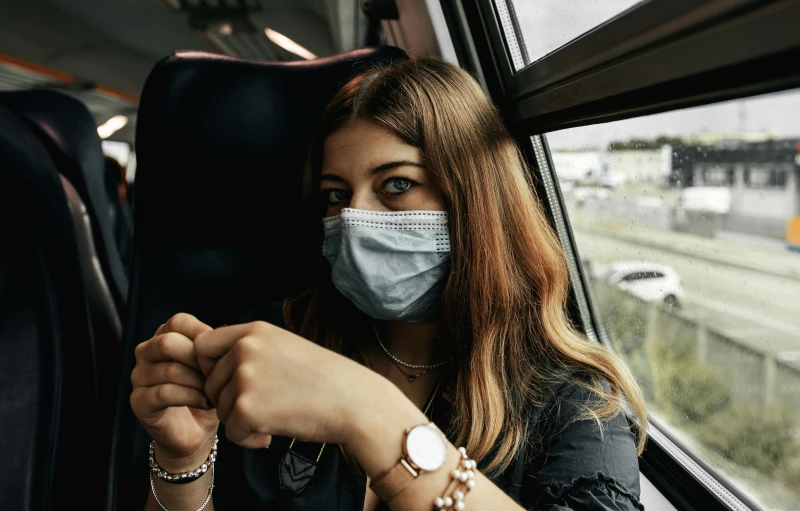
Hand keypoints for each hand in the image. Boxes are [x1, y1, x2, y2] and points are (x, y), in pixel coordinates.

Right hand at [130, 313, 218, 470]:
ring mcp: (139, 377)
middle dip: (198, 359)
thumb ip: (214, 345)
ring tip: (215, 392)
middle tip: (217, 374)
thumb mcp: (215, 364)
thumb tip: (223, 330)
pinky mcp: (138, 401)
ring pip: (170, 370)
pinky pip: (165, 392)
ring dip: (199, 382)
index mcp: (164, 336)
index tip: (222, 352)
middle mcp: (146, 352)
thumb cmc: (208, 391)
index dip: (202, 334)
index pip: (178, 322)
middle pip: (168, 342)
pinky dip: (191, 397)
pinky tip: (206, 403)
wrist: (198, 431)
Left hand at [195, 321, 381, 448]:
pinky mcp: (247, 408)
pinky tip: (270, 435)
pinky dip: (248, 439)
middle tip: (263, 409)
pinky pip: (231, 432)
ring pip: (220, 409)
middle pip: (210, 382)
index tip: (232, 383)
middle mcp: (245, 349)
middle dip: (229, 401)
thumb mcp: (285, 348)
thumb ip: (251, 350)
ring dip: (241, 421)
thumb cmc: (325, 380)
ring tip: (274, 419)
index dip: (210, 368)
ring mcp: (245, 377)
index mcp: (254, 331)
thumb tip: (212, 362)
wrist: (356, 402)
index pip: (203, 345)